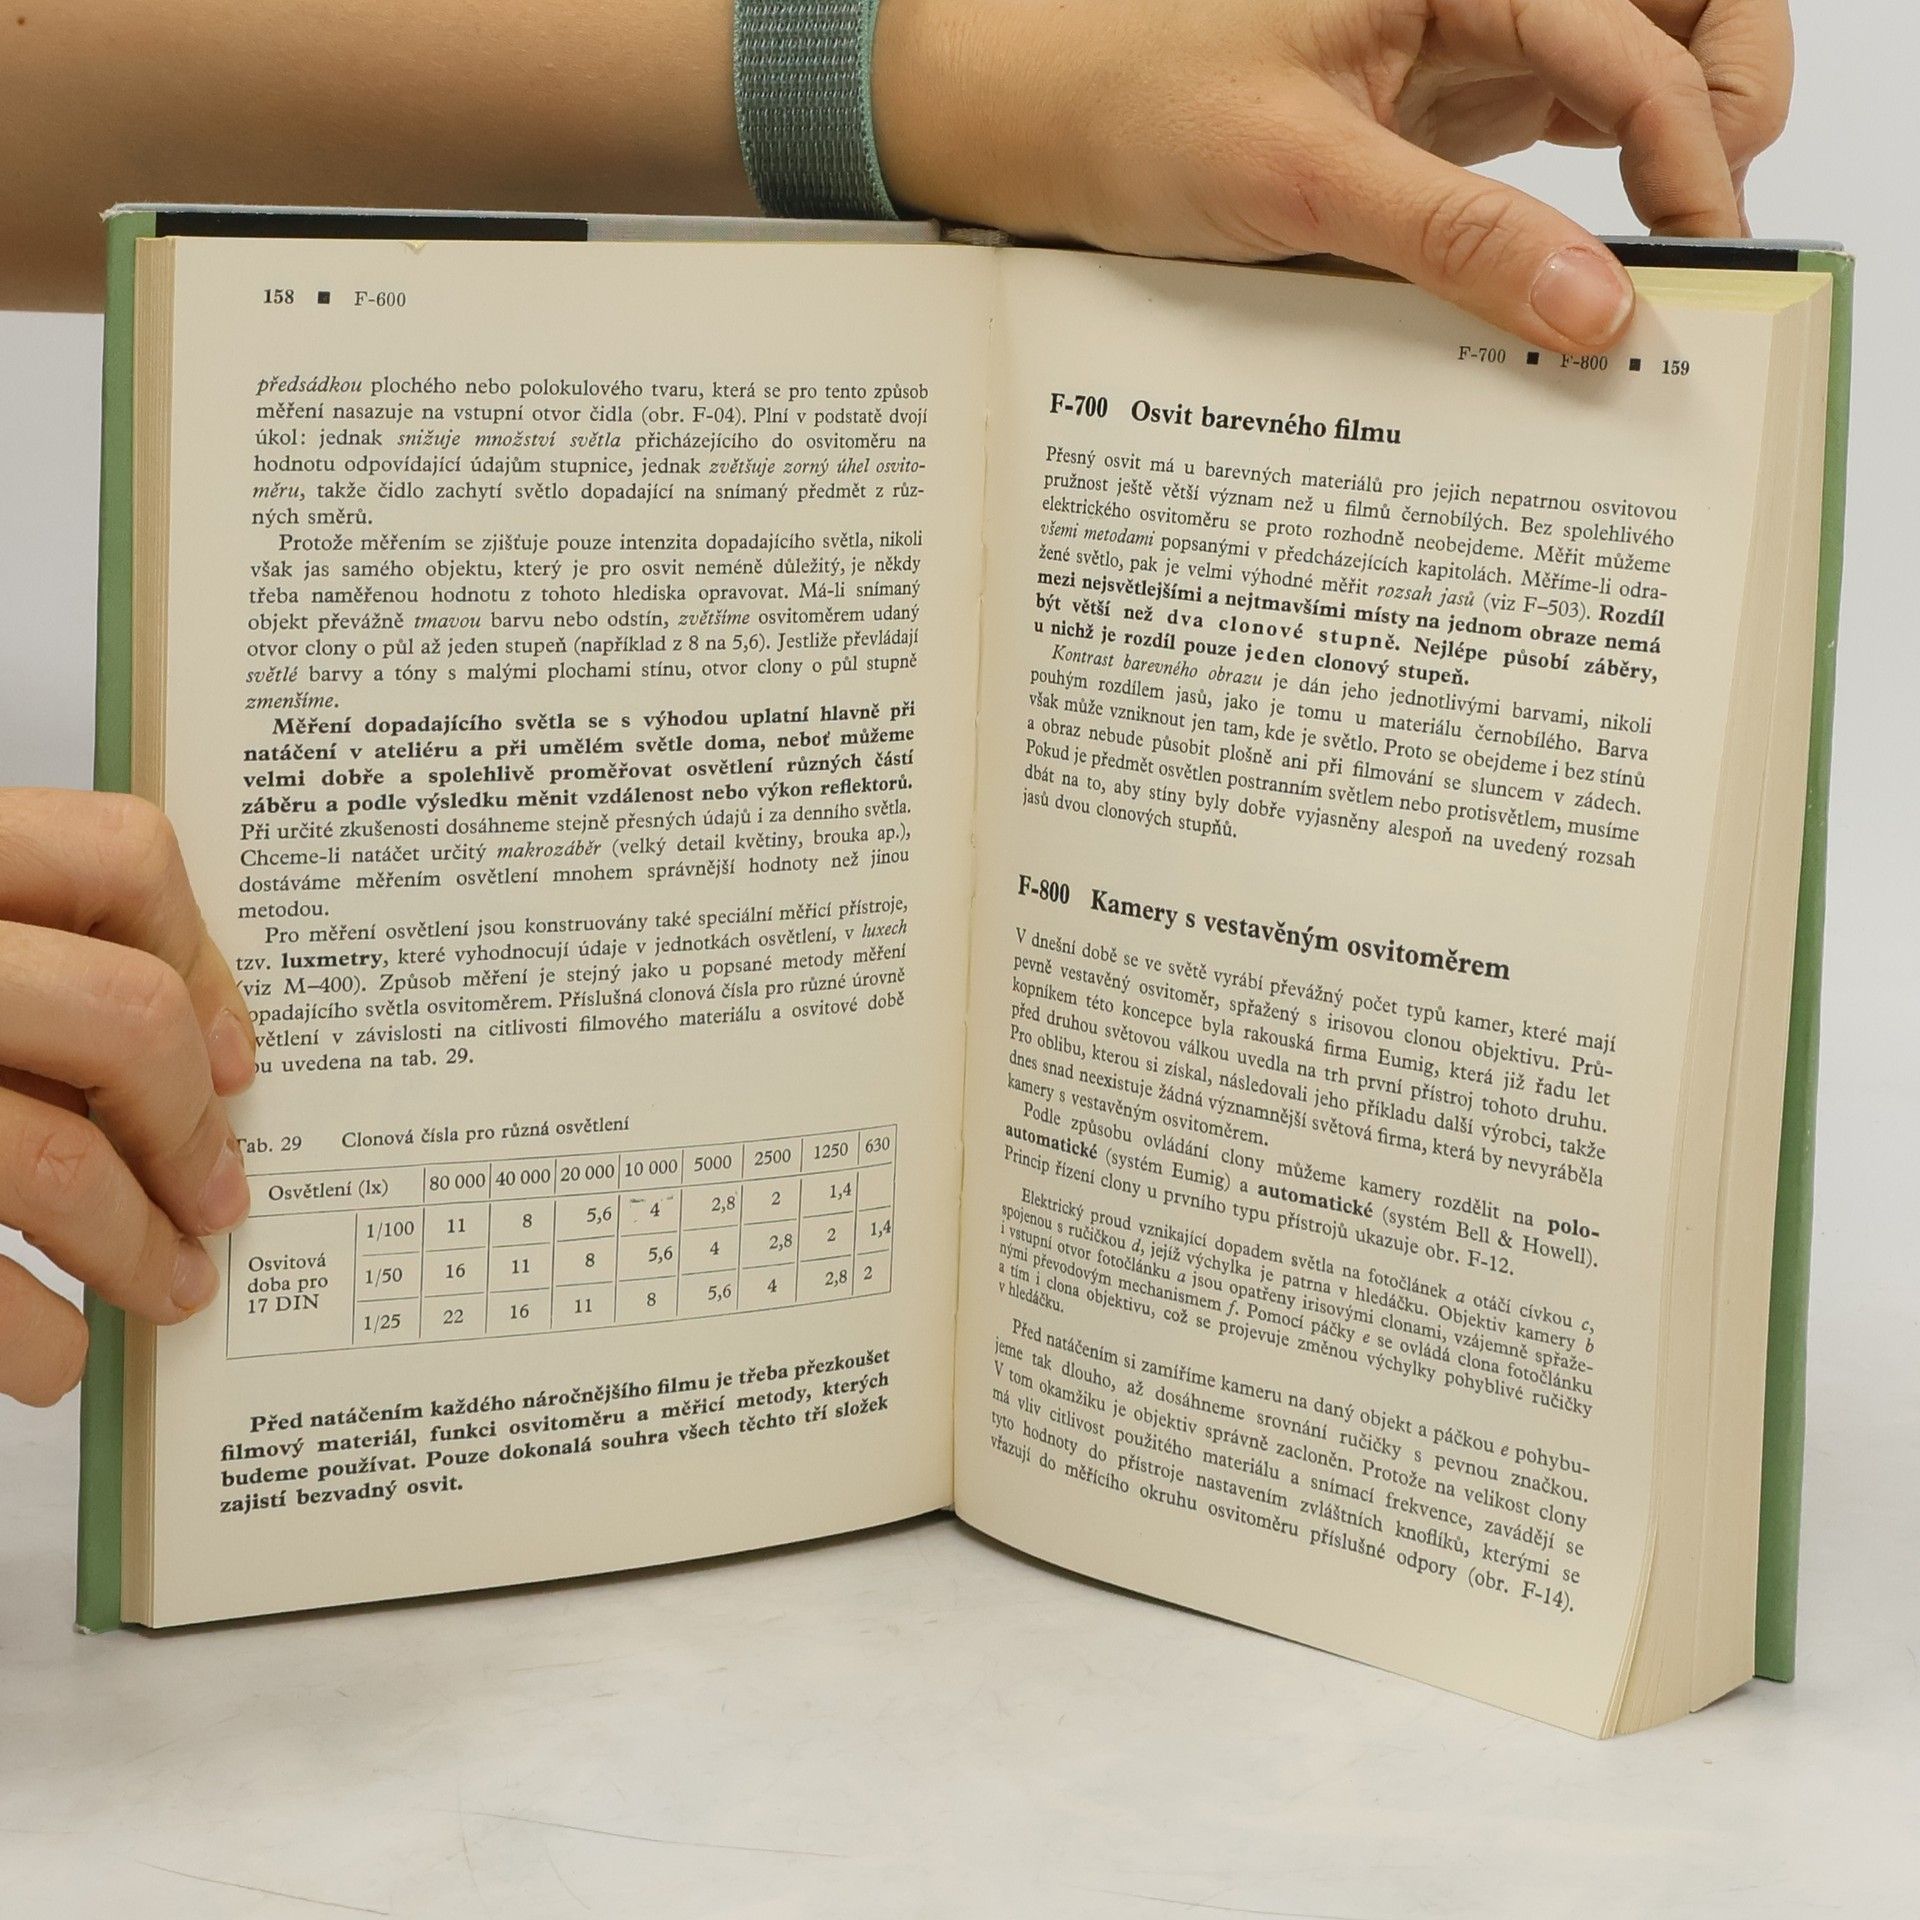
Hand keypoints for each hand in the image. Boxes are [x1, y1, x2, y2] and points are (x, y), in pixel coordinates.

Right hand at [0, 790, 253, 1404]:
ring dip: (137, 1247)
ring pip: (51, 1162)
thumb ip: (12, 951)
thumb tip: (202, 1049)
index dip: (202, 957)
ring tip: (166, 1289)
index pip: (115, 855)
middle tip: (218, 1199)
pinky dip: (34, 1340)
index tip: (233, 1055)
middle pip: (122, 1020)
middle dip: (193, 1130)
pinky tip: (49, 1356)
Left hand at [875, 0, 1791, 351]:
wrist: (1044, 130)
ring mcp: (1471, 46)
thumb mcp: (1301, 177)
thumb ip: (1455, 238)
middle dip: (1718, 103)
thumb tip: (1591, 308)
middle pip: (1672, 10)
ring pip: (1632, 68)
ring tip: (1661, 251)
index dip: (1690, 135)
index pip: (1631, 29)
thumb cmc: (1138, 105)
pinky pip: (1559, 138)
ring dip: (1670, 146)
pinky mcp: (1445, 113)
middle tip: (1703, 233)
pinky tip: (1587, 267)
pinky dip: (1594, 196)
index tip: (1696, 255)